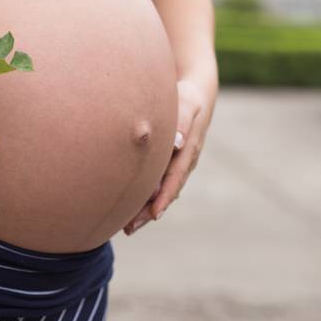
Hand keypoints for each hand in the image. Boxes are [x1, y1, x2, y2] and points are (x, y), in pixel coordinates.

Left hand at [124, 77, 216, 234]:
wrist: (194, 92)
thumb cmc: (187, 96)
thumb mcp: (188, 104)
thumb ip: (183, 121)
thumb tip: (179, 143)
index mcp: (188, 150)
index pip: (175, 178)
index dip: (164, 196)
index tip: (153, 213)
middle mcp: (183, 161)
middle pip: (166, 191)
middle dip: (149, 211)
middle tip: (130, 228)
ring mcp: (177, 163)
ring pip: (161, 190)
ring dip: (145, 208)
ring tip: (127, 227)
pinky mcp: (169, 160)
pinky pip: (157, 183)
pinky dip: (146, 196)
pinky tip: (130, 207)